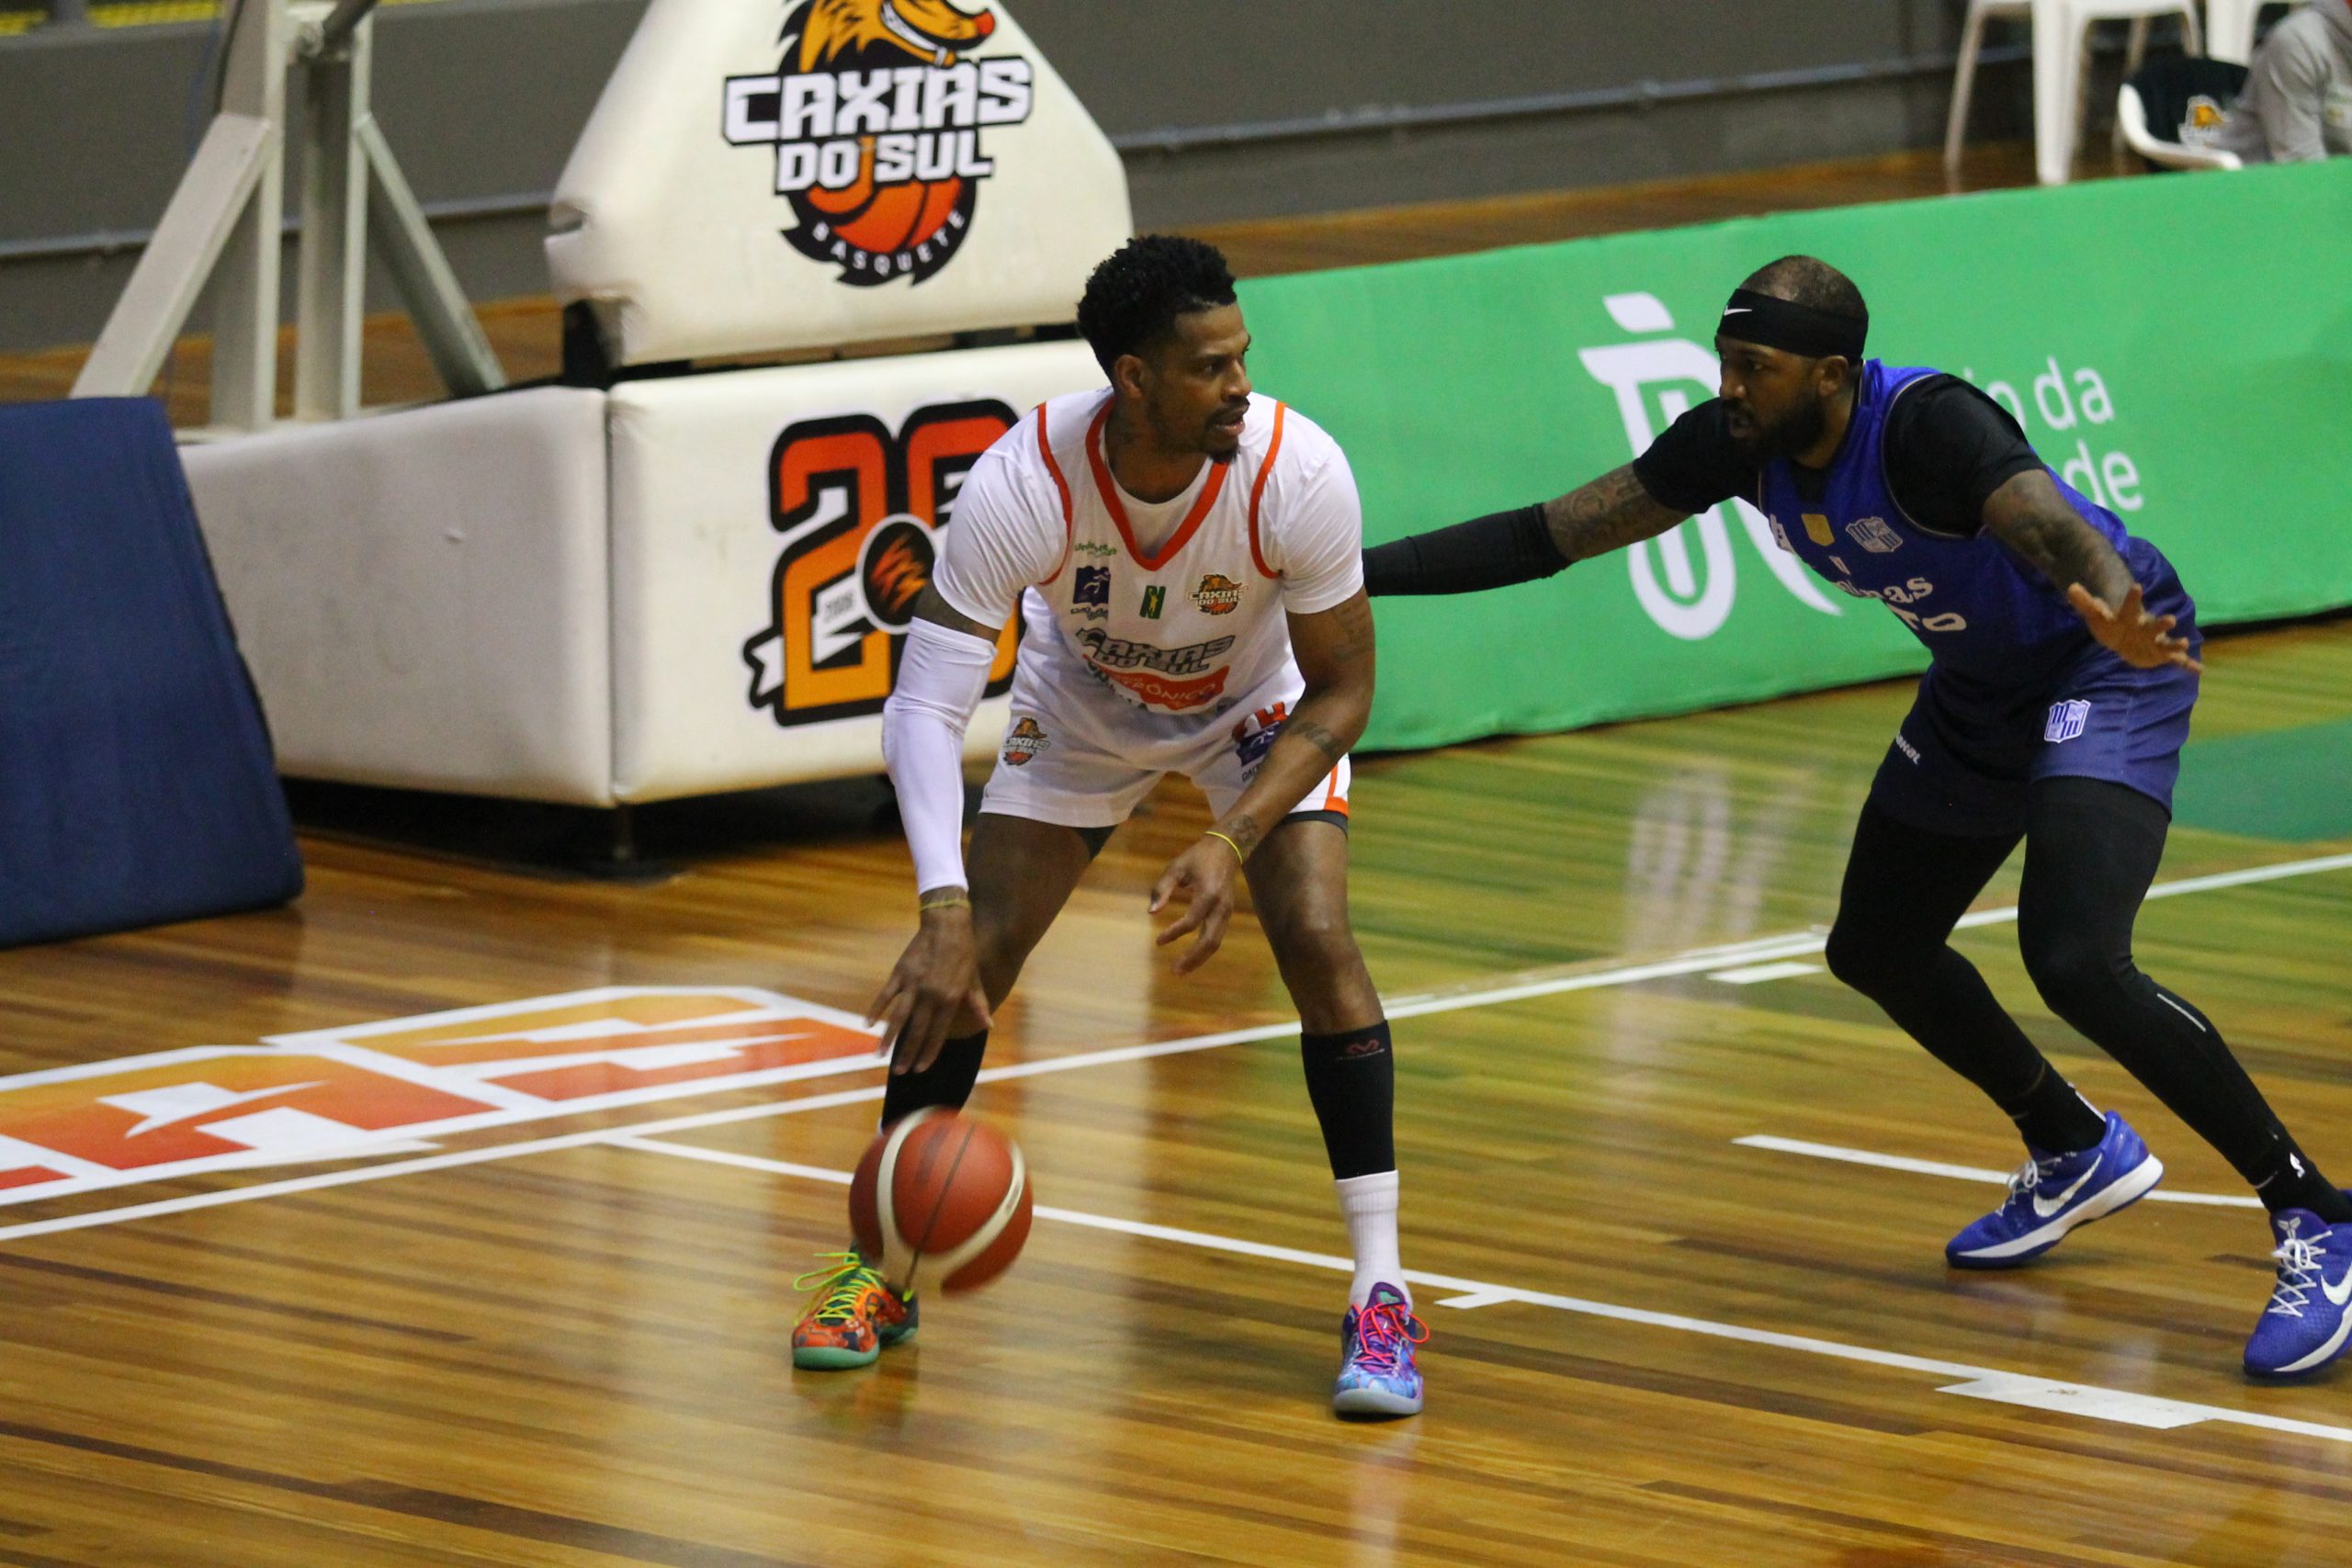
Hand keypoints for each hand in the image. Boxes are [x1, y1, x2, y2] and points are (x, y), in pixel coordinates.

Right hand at [865, 903, 991, 1074]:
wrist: (947, 925)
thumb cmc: (964, 953)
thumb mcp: (974, 980)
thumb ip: (978, 1005)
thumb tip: (988, 1025)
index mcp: (949, 1000)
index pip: (937, 1033)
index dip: (928, 1053)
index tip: (920, 1069)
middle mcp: (930, 996)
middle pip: (916, 1031)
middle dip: (907, 1053)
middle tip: (899, 1073)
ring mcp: (913, 985)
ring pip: (898, 1018)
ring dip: (888, 1039)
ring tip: (878, 1056)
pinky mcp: (900, 973)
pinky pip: (885, 996)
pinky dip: (875, 1010)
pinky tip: (867, 1025)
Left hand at [1148, 834, 1241, 975]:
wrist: (1227, 849)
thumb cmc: (1198, 857)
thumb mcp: (1176, 867)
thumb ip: (1162, 889)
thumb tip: (1152, 913)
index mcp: (1208, 894)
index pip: (1191, 922)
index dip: (1174, 933)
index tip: (1158, 941)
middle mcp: (1221, 907)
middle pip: (1209, 940)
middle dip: (1192, 957)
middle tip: (1175, 970)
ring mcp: (1226, 912)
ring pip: (1215, 942)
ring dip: (1199, 958)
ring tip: (1182, 970)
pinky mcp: (1226, 915)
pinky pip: (1217, 937)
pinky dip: (1204, 950)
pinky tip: (1192, 957)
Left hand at [2066, 582, 2201, 673]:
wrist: (2125, 639)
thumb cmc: (2111, 625)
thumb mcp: (2096, 616)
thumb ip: (2085, 603)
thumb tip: (2070, 587)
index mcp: (2129, 618)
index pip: (2129, 607)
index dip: (2132, 598)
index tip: (2137, 586)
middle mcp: (2146, 628)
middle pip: (2154, 626)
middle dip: (2162, 623)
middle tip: (2171, 619)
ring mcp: (2155, 642)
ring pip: (2167, 643)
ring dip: (2176, 644)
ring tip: (2185, 644)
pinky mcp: (2161, 655)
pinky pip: (2176, 660)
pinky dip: (2187, 665)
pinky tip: (2199, 670)